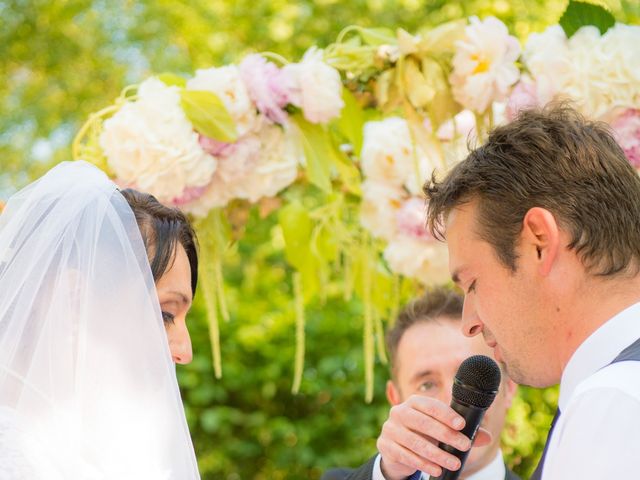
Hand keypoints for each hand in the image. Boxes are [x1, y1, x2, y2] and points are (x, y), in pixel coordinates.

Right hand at [376, 395, 491, 478]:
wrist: (396, 448)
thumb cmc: (422, 434)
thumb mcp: (439, 430)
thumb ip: (461, 432)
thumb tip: (486, 437)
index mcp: (413, 403)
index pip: (430, 405)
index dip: (446, 414)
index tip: (461, 425)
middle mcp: (399, 412)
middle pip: (422, 422)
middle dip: (445, 435)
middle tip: (464, 446)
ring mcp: (390, 429)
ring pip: (415, 442)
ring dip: (437, 454)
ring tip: (454, 463)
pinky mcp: (385, 446)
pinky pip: (405, 455)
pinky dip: (423, 464)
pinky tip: (437, 470)